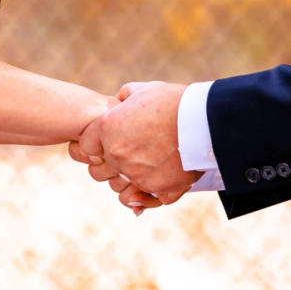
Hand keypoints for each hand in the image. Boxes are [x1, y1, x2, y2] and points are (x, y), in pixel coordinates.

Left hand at [69, 81, 201, 211]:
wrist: (204, 121)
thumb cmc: (174, 101)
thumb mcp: (143, 89)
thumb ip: (123, 98)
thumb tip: (118, 104)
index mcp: (108, 128)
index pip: (86, 146)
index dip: (96, 145)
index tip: (109, 142)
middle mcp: (117, 153)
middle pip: (100, 170)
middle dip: (111, 164)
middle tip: (129, 156)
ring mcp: (135, 173)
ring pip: (120, 187)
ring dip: (129, 181)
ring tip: (144, 171)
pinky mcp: (155, 188)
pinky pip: (142, 200)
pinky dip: (146, 198)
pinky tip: (150, 189)